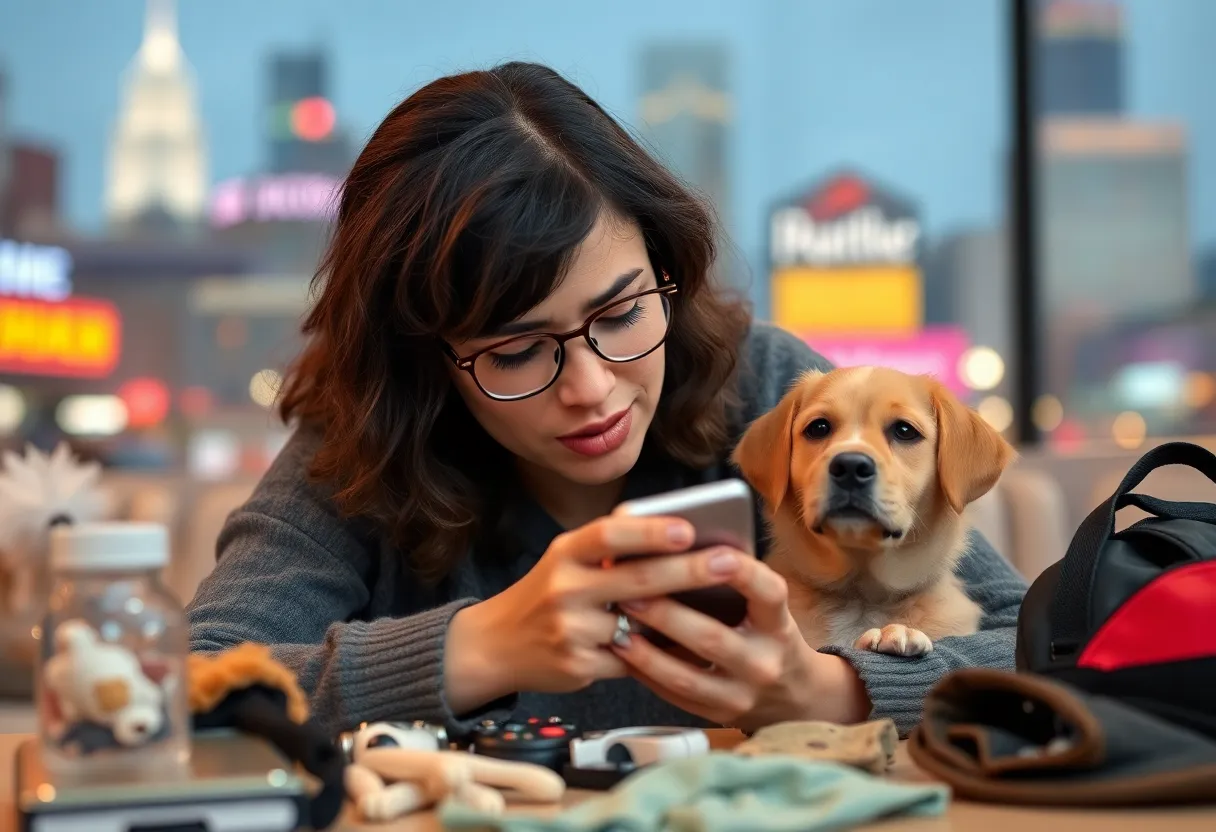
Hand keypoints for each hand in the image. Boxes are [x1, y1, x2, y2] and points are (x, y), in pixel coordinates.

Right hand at [443, 515, 751, 714]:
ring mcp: (571, 630)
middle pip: (637, 579)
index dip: (650, 532)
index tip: (689, 529)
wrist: (494, 645)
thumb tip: (676, 533)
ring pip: (641, 624)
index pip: (609, 535)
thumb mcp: (566, 559)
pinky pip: (632, 660)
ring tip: (723, 610)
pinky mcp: (579, 666)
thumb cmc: (546, 594)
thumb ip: (608, 548)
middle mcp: (565, 588)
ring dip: (679, 620)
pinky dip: (658, 654)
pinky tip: (684, 648)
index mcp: (565, 553)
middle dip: (690, 571)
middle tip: (730, 562)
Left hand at [609, 554, 871, 733]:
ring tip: (616, 629)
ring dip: (646, 653)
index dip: (742, 573)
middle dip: (666, 615)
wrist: (797, 696)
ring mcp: (742, 696)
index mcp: (778, 625)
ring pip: (686, 676)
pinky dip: (646, 675)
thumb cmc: (770, 636)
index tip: (713, 552)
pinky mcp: (720, 715)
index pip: (767, 593)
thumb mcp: (768, 610)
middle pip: (711, 638)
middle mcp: (764, 662)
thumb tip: (679, 549)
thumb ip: (738, 585)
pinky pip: (676, 697)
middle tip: (630, 593)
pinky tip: (625, 655)